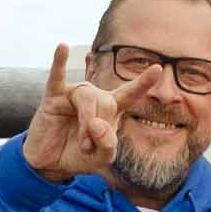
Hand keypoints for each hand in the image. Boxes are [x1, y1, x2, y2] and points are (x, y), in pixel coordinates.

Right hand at [22, 44, 148, 182]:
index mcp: (110, 110)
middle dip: (100, 128)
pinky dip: (59, 62)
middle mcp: (94, 97)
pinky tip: (62, 47)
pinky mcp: (53, 97)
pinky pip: (57, 77)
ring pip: (88, 98)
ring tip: (83, 144)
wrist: (51, 163)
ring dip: (87, 122)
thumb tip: (97, 124)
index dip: (143, 82)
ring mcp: (73, 95)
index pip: (129, 93)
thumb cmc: (79, 156)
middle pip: (107, 102)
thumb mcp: (102, 158)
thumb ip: (108, 145)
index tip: (159, 69)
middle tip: (88, 147)